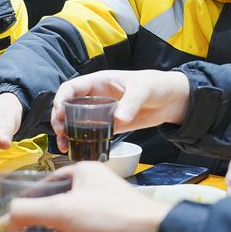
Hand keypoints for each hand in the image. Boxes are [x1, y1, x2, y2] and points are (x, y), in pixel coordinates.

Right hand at [0, 162, 170, 231]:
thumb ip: (28, 213)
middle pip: (56, 206)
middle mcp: (93, 193)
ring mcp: (102, 218)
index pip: (47, 182)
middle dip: (35, 222)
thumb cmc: (109, 216)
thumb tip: (2, 220)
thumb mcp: (61, 210)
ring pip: (67, 228)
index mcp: (83, 174)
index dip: (27, 197)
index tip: (10, 213)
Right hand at [50, 70, 189, 152]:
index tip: (59, 113)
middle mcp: (95, 96)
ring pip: (75, 121)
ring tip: (63, 146)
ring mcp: (100, 112)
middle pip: (68, 106)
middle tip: (60, 133)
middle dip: (59, 120)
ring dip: (66, 133)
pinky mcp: (109, 125)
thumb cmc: (156, 85)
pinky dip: (81, 141)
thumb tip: (118, 119)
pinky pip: (90, 132)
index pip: (71, 87)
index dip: (61, 99)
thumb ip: (131, 103)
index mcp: (98, 82)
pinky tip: (77, 149)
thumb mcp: (143, 90)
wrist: (171, 99)